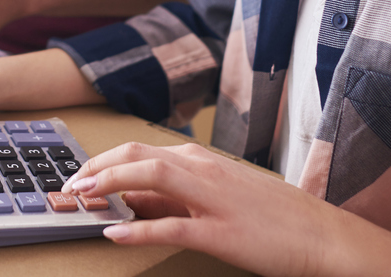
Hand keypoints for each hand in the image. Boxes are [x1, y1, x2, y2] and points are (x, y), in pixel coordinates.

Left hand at [64, 142, 390, 276]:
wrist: (325, 237)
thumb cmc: (274, 218)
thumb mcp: (222, 196)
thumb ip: (180, 195)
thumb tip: (136, 200)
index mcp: (202, 161)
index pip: (140, 152)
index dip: (102, 161)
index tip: (76, 175)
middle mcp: (203, 170)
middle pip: (135, 157)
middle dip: (94, 168)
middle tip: (66, 185)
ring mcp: (212, 199)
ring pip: (148, 180)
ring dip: (107, 187)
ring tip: (79, 199)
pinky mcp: (221, 232)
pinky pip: (170, 227)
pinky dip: (137, 229)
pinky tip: (114, 234)